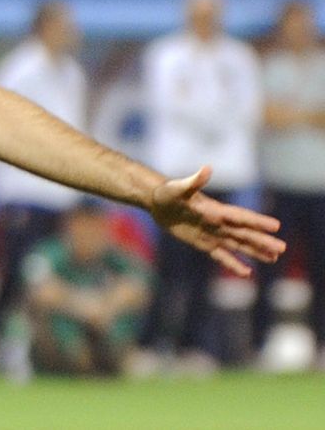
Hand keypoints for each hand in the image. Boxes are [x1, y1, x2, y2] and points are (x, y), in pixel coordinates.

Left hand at [150, 165, 284, 276]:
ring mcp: (212, 234)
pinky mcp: (203, 243)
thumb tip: (207, 168)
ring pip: (238, 245)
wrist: (157, 201)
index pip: (240, 217)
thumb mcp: (179, 187)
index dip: (257, 221)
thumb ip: (194, 181)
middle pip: (244, 234)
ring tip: (274, 259)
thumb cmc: (168, 191)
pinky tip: (247, 273)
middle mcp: (219, 223)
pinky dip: (233, 264)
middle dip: (262, 241)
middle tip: (282, 249)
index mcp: (216, 210)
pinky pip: (221, 256)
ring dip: (255, 252)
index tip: (275, 226)